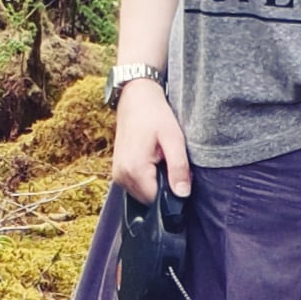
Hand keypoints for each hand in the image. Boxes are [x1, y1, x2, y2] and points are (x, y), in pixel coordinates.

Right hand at [110, 80, 189, 201]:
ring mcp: (117, 176)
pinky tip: (153, 160)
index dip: (174, 190)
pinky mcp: (118, 172)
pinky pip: (137, 186)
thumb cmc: (155, 115)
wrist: (135, 99)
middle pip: (150, 199)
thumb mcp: (174, 138)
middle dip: (165, 186)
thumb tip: (182, 194)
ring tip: (161, 158)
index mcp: (134, 170)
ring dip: (156, 182)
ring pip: (144, 194)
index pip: (158, 200)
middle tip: (171, 160)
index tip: (181, 171)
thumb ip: (178, 167)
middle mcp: (121, 177)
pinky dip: (148, 178)